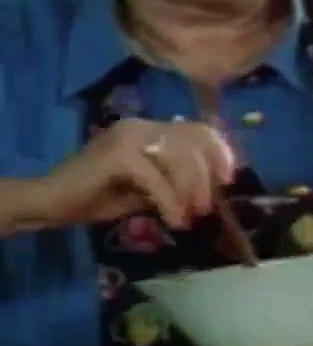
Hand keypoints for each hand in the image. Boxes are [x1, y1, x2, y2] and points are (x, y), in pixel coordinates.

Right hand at [39, 118, 234, 229]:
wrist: (51, 201)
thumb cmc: (98, 197)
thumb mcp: (148, 189)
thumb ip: (176, 182)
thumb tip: (209, 192)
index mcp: (150, 128)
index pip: (198, 129)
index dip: (220, 152)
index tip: (227, 180)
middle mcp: (142, 125)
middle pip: (194, 142)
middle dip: (206, 178)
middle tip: (204, 208)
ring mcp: (129, 135)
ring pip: (180, 158)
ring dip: (191, 191)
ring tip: (189, 217)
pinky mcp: (118, 154)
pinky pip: (157, 178)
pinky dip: (170, 202)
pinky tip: (174, 220)